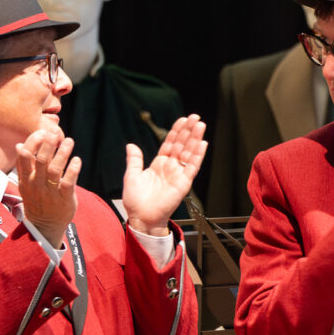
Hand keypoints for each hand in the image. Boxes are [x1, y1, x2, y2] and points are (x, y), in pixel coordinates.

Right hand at [13, 126, 80, 233]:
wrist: (44, 226)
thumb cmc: (37, 199)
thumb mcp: (26, 183)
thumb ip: (25, 165)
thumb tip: (19, 144)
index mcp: (26, 178)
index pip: (24, 156)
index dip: (33, 142)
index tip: (42, 132)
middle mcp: (36, 184)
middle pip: (40, 160)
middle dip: (47, 144)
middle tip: (54, 132)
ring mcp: (50, 192)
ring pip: (54, 169)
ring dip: (62, 153)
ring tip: (69, 141)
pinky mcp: (64, 199)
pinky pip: (68, 182)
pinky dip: (72, 170)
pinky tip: (77, 160)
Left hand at [121, 114, 206, 233]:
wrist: (142, 217)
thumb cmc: (136, 200)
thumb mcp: (131, 175)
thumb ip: (134, 160)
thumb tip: (131, 145)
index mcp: (159, 164)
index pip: (170, 143)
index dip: (176, 131)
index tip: (182, 120)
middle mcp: (170, 167)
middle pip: (182, 145)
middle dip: (189, 131)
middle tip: (195, 117)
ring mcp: (178, 174)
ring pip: (189, 152)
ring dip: (195, 139)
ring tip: (200, 125)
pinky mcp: (184, 182)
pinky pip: (192, 167)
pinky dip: (198, 155)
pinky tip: (202, 144)